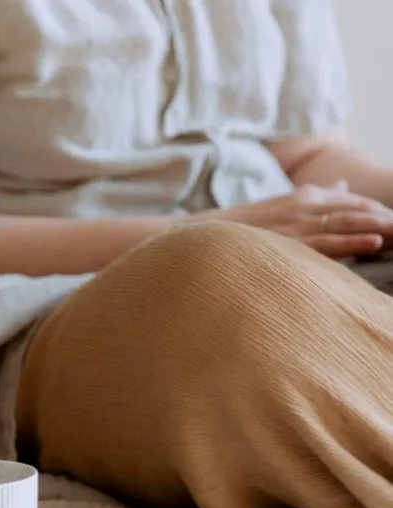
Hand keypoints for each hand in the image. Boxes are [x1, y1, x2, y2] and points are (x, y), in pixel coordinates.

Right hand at [226, 183, 392, 258]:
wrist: (207, 236)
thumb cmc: (244, 227)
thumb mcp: (280, 206)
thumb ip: (316, 197)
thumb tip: (343, 187)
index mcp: (304, 196)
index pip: (353, 202)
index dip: (379, 211)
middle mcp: (305, 207)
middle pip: (358, 210)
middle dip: (387, 219)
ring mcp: (298, 226)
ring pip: (349, 224)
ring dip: (380, 229)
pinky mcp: (289, 245)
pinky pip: (327, 243)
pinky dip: (353, 242)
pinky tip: (374, 242)